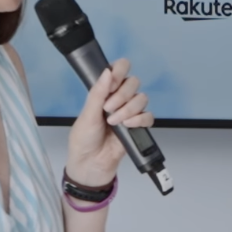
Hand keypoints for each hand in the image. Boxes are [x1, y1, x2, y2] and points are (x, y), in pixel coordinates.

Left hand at [64, 58, 150, 193]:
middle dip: (121, 95)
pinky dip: (139, 119)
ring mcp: (129, 112)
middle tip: (108, 108)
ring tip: (115, 121)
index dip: (119, 71)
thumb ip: (97, 93)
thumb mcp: (87, 114)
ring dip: (128, 109)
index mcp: (104, 91)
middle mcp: (119, 98)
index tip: (111, 83)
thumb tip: (106, 71)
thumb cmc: (84, 139)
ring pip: (142, 98)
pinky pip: (148, 116)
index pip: (119, 68)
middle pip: (133, 82)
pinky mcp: (138, 126)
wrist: (91, 163)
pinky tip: (128, 125)